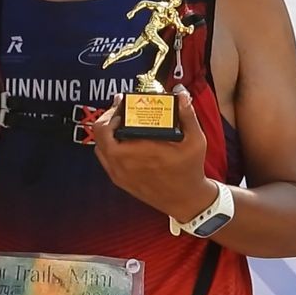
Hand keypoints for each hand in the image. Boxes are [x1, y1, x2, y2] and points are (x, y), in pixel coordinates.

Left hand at [87, 88, 213, 222]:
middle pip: (99, 136)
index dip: (111, 112)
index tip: (121, 102)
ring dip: (106, 133)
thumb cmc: (190, 171)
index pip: (107, 129)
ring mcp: (120, 175)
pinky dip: (108, 147)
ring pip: (99, 148)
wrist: (186, 200)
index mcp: (139, 152)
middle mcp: (124, 164)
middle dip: (108, 119)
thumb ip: (186, 114)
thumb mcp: (195, 141)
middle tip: (121, 111)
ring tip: (121, 123)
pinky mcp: (120, 181)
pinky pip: (105, 159)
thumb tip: (181, 94)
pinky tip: (123, 141)